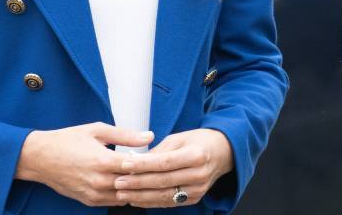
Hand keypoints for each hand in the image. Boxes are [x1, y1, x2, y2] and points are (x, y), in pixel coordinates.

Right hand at [15, 123, 152, 206]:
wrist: (40, 158)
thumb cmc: (68, 140)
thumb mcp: (97, 130)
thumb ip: (126, 135)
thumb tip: (149, 136)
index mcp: (103, 160)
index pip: (137, 167)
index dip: (152, 163)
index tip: (162, 157)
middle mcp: (99, 181)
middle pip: (134, 184)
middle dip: (148, 176)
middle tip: (161, 168)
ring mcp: (94, 194)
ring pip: (126, 196)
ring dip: (137, 187)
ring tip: (148, 177)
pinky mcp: (89, 201)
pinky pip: (114, 201)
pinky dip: (125, 194)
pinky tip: (131, 184)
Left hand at [112, 128, 233, 207]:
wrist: (223, 153)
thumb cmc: (199, 141)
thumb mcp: (179, 138)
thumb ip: (158, 150)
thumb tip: (134, 160)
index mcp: (196, 155)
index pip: (164, 162)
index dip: (143, 165)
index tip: (124, 164)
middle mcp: (198, 174)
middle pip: (162, 180)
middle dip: (137, 182)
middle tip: (118, 181)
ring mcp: (198, 189)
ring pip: (164, 195)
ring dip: (140, 195)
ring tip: (122, 193)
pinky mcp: (195, 198)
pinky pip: (169, 202)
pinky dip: (151, 202)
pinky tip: (136, 199)